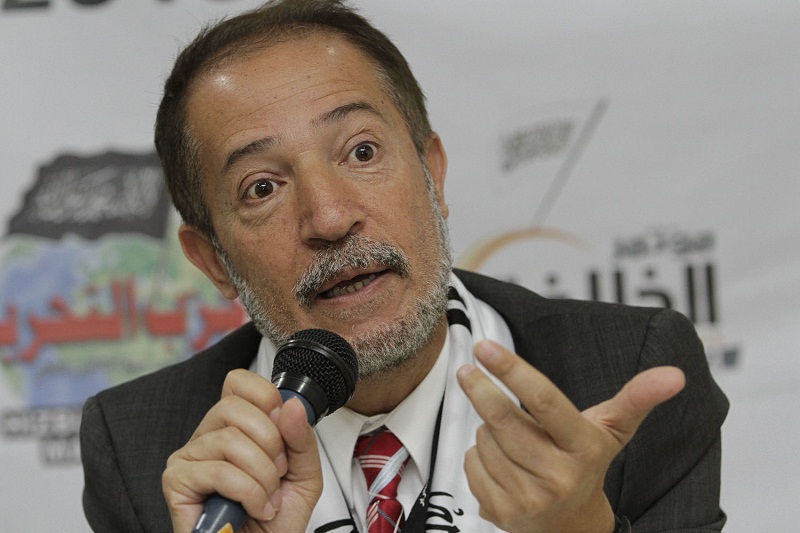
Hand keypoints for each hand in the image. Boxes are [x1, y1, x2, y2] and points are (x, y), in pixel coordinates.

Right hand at [162, 369, 322, 532]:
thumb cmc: (274, 521)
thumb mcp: (304, 475)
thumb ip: (301, 439)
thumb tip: (291, 405)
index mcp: (235, 427)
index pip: (238, 382)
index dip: (266, 399)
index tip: (283, 430)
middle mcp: (208, 437)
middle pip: (234, 407)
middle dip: (271, 443)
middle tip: (278, 473)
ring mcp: (188, 457)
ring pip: (230, 440)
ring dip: (262, 476)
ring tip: (266, 498)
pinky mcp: (176, 482)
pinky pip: (219, 471)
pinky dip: (248, 492)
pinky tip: (253, 508)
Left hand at [457, 340, 684, 532]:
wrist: (570, 526)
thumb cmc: (586, 465)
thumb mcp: (612, 431)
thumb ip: (637, 398)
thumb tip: (674, 374)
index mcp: (584, 447)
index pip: (545, 401)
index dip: (513, 370)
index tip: (487, 348)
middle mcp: (557, 475)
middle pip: (504, 419)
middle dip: (480, 389)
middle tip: (467, 370)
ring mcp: (528, 497)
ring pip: (485, 439)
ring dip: (487, 426)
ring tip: (508, 433)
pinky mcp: (501, 511)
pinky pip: (472, 463)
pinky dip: (477, 452)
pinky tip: (498, 458)